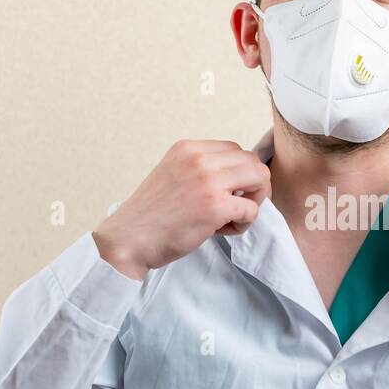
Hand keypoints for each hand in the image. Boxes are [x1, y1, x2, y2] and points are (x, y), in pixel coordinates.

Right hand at [92, 140, 270, 278]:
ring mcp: (208, 181)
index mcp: (187, 149)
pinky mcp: (215, 206)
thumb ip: (201, 170)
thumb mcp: (173, 175)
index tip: (227, 192)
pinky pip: (252, 209)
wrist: (127, 240)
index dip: (238, 173)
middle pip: (252, 161)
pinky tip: (223, 230)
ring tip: (233, 217)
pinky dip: (244, 222)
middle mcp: (199, 159)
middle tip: (239, 206)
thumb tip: (237, 180)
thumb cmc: (151, 216)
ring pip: (260, 178)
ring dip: (253, 201)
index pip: (235, 149)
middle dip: (254, 185)